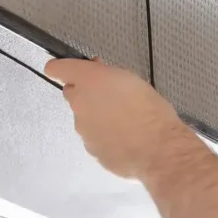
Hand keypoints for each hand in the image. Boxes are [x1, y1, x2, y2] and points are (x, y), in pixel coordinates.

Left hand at [44, 58, 190, 179]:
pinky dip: (106, 137)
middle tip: (111, 97)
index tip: (65, 69)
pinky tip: (127, 139)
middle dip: (87, 94)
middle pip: (73, 94)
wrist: (159, 150)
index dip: (61, 67)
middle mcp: (80, 104)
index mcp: (90, 81)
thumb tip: (100, 75)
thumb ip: (109, 76)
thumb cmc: (151, 111)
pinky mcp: (91, 150)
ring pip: (85, 118)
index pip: (58, 68)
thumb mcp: (133, 80)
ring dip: (99, 117)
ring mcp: (83, 130)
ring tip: (126, 122)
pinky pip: (95, 138)